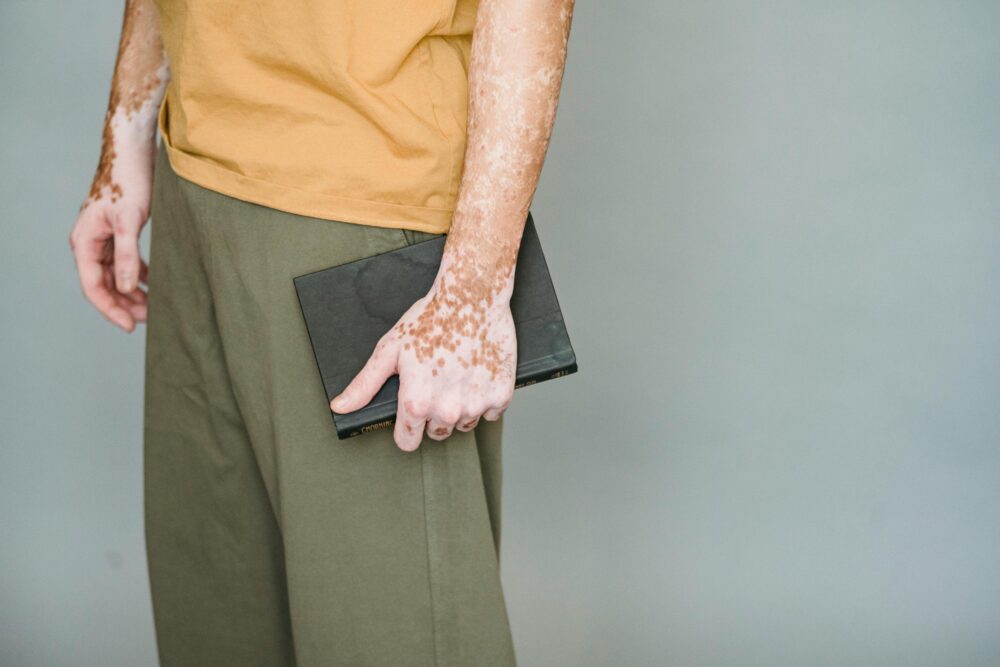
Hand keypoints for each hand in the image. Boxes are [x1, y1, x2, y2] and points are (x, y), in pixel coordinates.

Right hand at [69, 140, 154, 332]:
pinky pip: (126, 262)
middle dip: (125, 304)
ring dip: (133, 292)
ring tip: (156, 306)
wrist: (133, 152)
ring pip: (117, 275)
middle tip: (151, 319)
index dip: (111, 309)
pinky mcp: (119, 232)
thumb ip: (127, 255)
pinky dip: (140, 275)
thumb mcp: (130, 220)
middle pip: (105, 284)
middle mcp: (91, 242)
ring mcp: (104, 238)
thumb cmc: (129, 181)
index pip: (94, 286)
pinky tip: (155, 284)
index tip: (130, 326)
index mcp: (85, 242)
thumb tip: (128, 288)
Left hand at [330, 282, 516, 450]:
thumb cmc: (430, 318)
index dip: (406, 427)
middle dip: (434, 414)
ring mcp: (476, 404)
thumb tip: (341, 408)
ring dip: (461, 408)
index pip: (407, 442)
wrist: (472, 295)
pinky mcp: (501, 394)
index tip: (412, 408)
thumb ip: (365, 384)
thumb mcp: (390, 349)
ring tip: (457, 375)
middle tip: (436, 381)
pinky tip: (477, 373)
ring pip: (464, 424)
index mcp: (416, 402)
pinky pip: (491, 412)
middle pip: (437, 434)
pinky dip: (485, 398)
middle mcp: (447, 410)